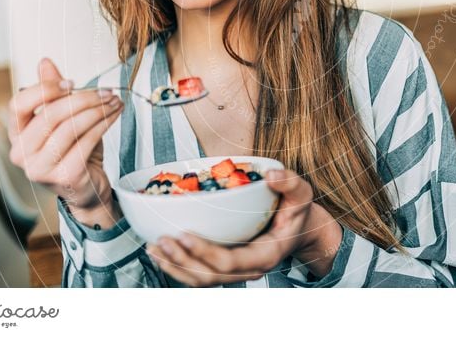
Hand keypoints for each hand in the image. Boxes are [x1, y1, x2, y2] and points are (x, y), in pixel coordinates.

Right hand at [7, 58, 123, 224]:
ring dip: (97, 110)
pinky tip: (114, 115)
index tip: (72, 82)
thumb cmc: (74, 151)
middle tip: (106, 92)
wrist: (87, 190)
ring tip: (114, 101)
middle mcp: (21, 153)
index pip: (18, 104)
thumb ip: (53, 93)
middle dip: (83, 98)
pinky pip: (86, 141)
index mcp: (16, 135)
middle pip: (50, 114)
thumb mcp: (63, 120)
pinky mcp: (64, 176)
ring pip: (71, 127)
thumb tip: (45, 62)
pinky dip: (104, 124)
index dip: (44, 89)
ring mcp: (40, 168)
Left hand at [146, 169, 342, 286]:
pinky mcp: (223, 266)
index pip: (230, 262)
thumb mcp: (301, 193)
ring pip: (200, 280)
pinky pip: (198, 273)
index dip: (204, 252)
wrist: (299, 228)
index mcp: (265, 255)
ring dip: (174, 266)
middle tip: (161, 240)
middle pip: (209, 276)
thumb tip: (270, 175)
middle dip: (182, 261)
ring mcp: (234, 270)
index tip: (184, 234)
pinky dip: (177, 265)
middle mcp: (247, 269)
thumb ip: (289, 183)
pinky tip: (160, 252)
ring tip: (153, 247)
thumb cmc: (297, 210)